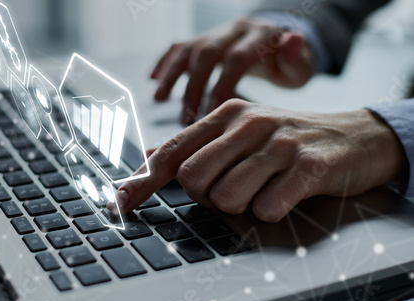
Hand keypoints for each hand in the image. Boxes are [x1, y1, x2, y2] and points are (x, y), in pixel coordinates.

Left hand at [108, 99, 406, 221]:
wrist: (355, 137)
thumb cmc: (288, 140)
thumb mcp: (240, 134)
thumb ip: (195, 146)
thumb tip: (148, 158)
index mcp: (225, 115)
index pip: (172, 152)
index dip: (142, 181)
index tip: (121, 204)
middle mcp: (248, 124)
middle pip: (193, 178)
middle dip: (206, 196)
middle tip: (233, 188)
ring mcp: (279, 143)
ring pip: (227, 197)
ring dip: (241, 205)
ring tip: (263, 189)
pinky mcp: (308, 166)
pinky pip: (267, 207)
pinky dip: (271, 211)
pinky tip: (285, 195)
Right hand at [151, 17, 313, 124]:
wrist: (275, 46)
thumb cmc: (287, 66)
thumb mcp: (300, 67)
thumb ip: (295, 59)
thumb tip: (293, 40)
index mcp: (259, 36)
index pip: (236, 58)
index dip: (221, 86)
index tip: (210, 114)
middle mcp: (235, 29)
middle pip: (207, 53)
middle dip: (194, 86)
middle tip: (187, 118)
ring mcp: (216, 33)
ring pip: (189, 48)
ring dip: (173, 75)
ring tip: (160, 100)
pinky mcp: (203, 38)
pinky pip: (180, 45)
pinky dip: (165, 61)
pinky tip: (153, 79)